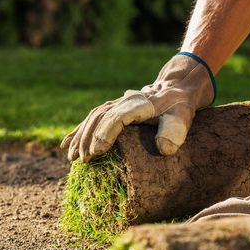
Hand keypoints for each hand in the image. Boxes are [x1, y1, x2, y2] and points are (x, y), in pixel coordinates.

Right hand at [61, 53, 215, 161]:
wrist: (175, 89)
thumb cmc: (178, 107)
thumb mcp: (182, 117)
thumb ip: (174, 132)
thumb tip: (164, 149)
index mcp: (137, 104)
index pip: (116, 118)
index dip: (104, 134)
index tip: (97, 152)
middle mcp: (122, 102)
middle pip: (98, 118)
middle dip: (87, 139)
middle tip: (82, 161)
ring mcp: (115, 105)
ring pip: (92, 119)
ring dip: (80, 137)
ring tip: (71, 157)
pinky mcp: (112, 110)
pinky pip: (91, 120)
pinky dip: (78, 132)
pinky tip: (66, 145)